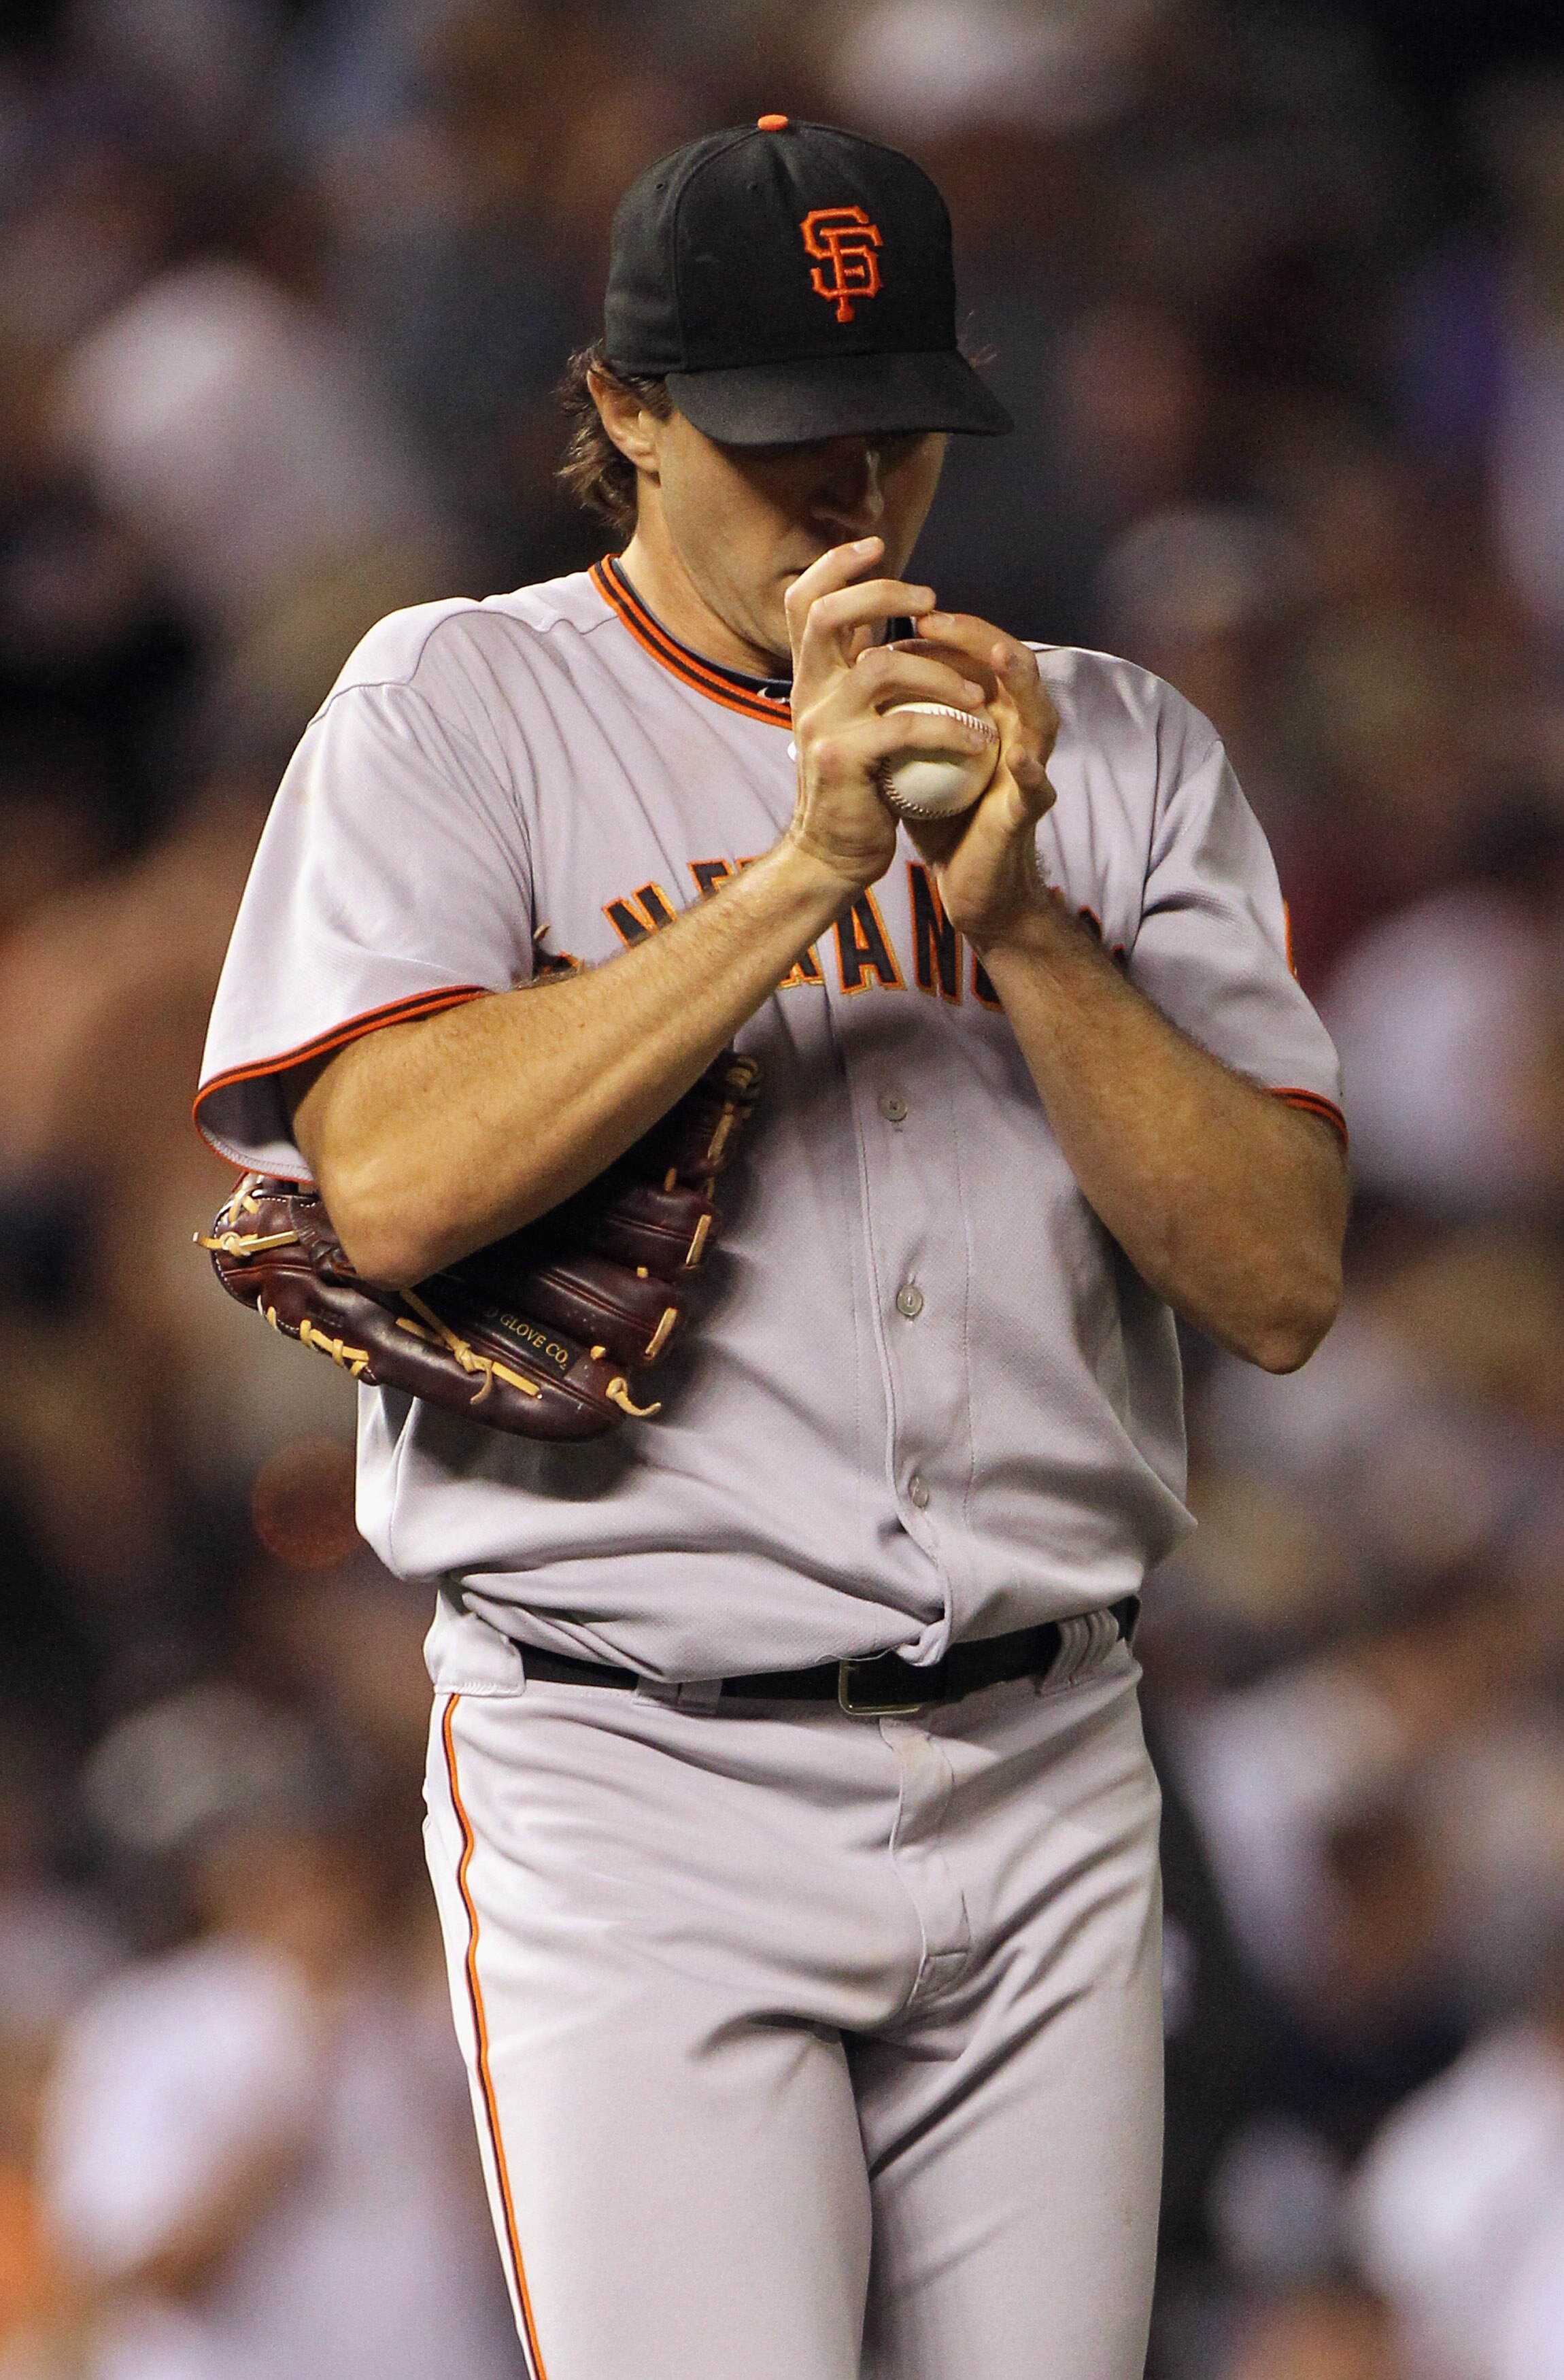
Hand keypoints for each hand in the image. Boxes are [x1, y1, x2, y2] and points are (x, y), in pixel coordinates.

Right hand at [782, 539, 996, 893]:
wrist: (832, 856)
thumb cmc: (857, 789)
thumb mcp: (851, 722)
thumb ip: (859, 677)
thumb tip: (878, 626)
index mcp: (810, 679)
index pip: (805, 601)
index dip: (835, 565)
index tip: (878, 547)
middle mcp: (806, 693)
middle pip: (826, 615)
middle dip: (882, 595)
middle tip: (932, 602)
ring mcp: (820, 726)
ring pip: (879, 667)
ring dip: (938, 672)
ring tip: (976, 694)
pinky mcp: (842, 761)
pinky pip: (904, 727)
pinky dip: (949, 729)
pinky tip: (978, 739)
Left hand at [890, 614, 1058, 950]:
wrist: (966, 880)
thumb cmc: (940, 812)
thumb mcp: (913, 753)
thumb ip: (902, 711)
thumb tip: (861, 662)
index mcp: (990, 713)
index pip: (977, 655)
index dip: (949, 630)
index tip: (908, 612)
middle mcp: (1017, 731)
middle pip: (1011, 668)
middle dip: (977, 638)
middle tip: (935, 620)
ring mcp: (1028, 769)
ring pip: (1040, 715)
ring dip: (1021, 684)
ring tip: (1000, 657)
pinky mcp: (1027, 812)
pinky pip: (1037, 788)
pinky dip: (1032, 772)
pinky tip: (1018, 757)